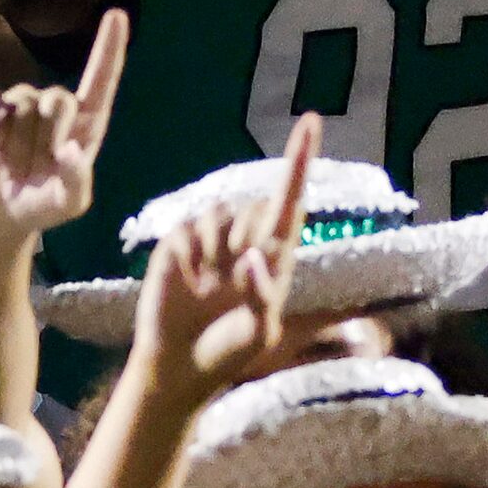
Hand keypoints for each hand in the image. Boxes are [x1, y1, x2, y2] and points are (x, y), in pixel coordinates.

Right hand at [0, 13, 126, 244]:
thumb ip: (77, 181)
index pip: (101, 79)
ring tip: (13, 169)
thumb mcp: (69, 204)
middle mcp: (53, 107)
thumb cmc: (41, 206)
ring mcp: (18, 104)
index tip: (117, 14)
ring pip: (24, 105)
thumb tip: (70, 150)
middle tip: (35, 169)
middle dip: (47, 137)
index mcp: (84, 124)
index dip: (109, 47)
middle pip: (58, 99)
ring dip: (18, 145)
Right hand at [133, 113, 313, 398]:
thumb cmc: (229, 353)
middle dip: (247, 234)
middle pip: (253, 205)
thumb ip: (262, 294)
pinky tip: (186, 282)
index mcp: (274, 258)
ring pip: (218, 212)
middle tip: (232, 279)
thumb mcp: (260, 333)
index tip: (311, 120)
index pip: (290, 200)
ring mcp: (209, 244)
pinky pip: (185, 228)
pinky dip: (187, 255)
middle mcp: (244, 243)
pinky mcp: (176, 247)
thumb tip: (251, 256)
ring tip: (208, 286)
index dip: (299, 160)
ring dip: (215, 247)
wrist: (178, 367)